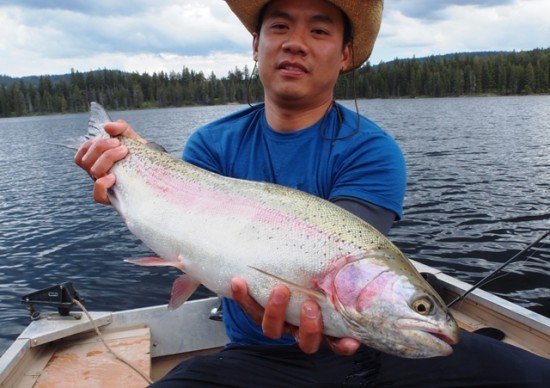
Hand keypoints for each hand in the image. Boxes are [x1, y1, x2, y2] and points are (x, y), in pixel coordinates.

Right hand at [74, 120, 144, 203]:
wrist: (158, 170)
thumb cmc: (141, 155)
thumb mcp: (132, 138)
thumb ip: (121, 128)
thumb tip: (107, 127)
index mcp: (98, 162)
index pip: (81, 157)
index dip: (89, 146)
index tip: (106, 138)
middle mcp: (99, 175)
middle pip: (86, 162)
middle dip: (101, 148)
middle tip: (119, 143)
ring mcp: (106, 186)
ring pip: (93, 173)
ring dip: (106, 158)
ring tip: (124, 151)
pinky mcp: (114, 197)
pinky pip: (98, 195)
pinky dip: (101, 185)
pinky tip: (113, 177)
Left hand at [231, 278, 360, 354]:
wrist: (275, 269)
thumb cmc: (310, 272)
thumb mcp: (326, 274)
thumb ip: (336, 270)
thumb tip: (348, 251)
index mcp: (322, 324)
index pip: (337, 341)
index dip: (343, 345)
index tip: (350, 341)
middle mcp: (300, 328)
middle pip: (305, 341)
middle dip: (309, 327)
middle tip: (310, 306)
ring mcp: (279, 323)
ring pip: (274, 330)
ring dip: (276, 311)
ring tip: (280, 290)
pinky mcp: (257, 313)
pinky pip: (249, 309)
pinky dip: (243, 297)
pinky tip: (239, 281)